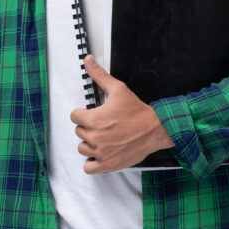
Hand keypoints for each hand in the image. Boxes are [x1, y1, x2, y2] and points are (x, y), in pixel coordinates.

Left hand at [69, 55, 174, 173]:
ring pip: (82, 148)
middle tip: (103, 124)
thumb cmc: (136, 110)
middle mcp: (94, 137)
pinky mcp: (107, 164)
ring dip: (89, 143)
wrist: (154, 129)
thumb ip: (99, 75)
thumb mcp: (117, 89)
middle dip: (88, 127)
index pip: (74, 116)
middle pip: (78, 132)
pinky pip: (88, 167)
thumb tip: (88, 60)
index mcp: (93, 119)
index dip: (83, 113)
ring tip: (103, 137)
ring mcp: (100, 152)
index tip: (93, 114)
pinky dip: (92, 161)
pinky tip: (100, 152)